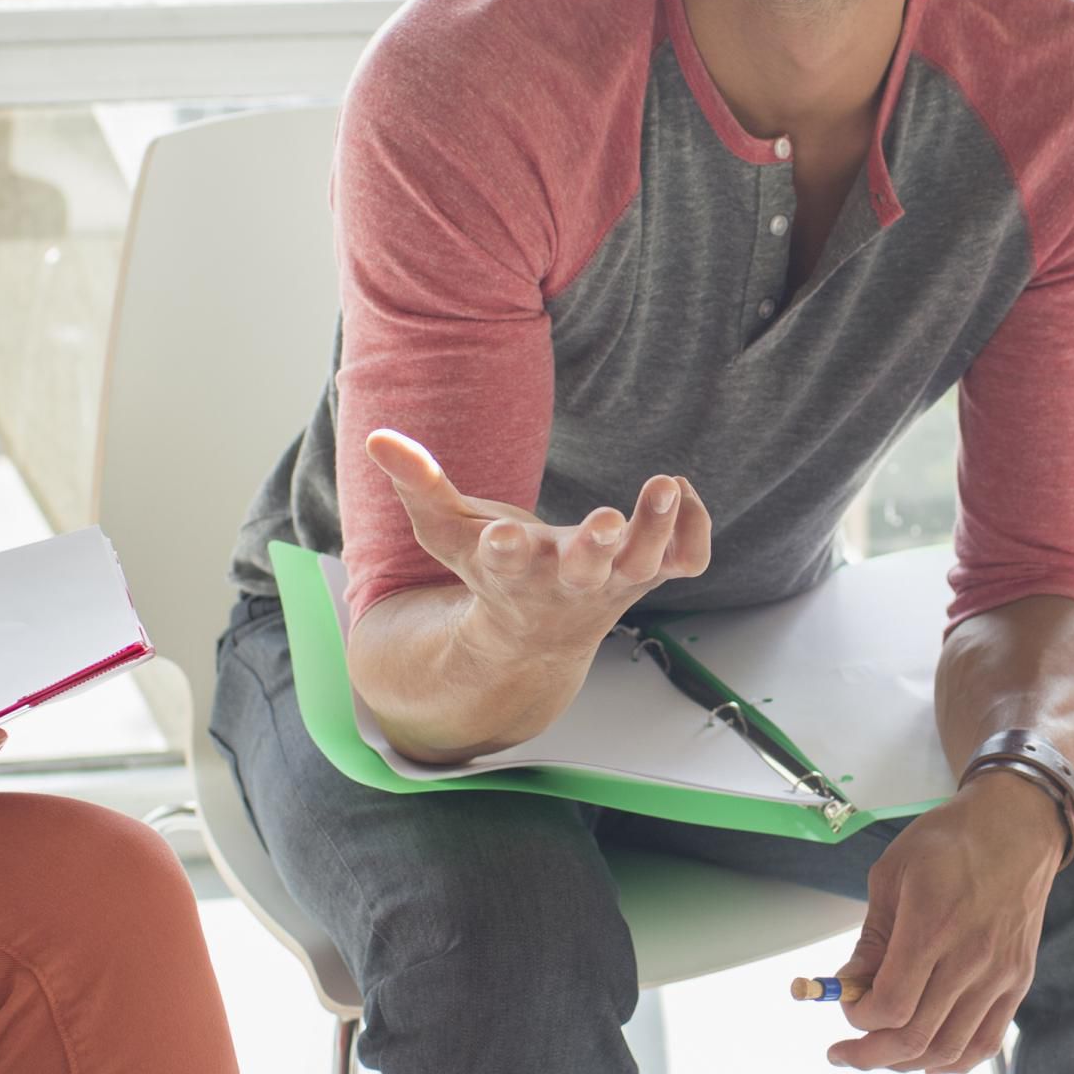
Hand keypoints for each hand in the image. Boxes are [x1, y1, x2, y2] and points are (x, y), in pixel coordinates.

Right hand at [366, 429, 709, 666]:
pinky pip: (688, 559)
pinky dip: (695, 528)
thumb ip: (417, 485)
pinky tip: (684, 491)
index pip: (505, 563)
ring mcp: (615, 583)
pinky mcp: (651, 575)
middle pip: (587, 570)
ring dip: (657, 527)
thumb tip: (378, 435)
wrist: (538, 637)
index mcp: (511, 572)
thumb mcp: (447, 533)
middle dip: (598, 547)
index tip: (504, 536)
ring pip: (646, 564)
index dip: (506, 550)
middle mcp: (566, 582)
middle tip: (607, 520)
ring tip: (668, 484)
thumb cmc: (491, 572)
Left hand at [826, 773, 1066, 1073]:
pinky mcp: (1018, 981)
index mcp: (932, 926)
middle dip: (870, 1053)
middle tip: (845, 1052)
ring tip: (880, 1056)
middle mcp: (970, 958)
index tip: (846, 1006)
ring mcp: (999, 974)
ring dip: (906, 1063)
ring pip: (949, 1049)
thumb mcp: (892, 875)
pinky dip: (955, 1062)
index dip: (858, 1019)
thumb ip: (872, 938)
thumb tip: (849, 984)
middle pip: (916, 1037)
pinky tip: (928, 1062)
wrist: (1018, 826)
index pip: (891, 1005)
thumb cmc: (950, 841)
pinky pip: (987, 1043)